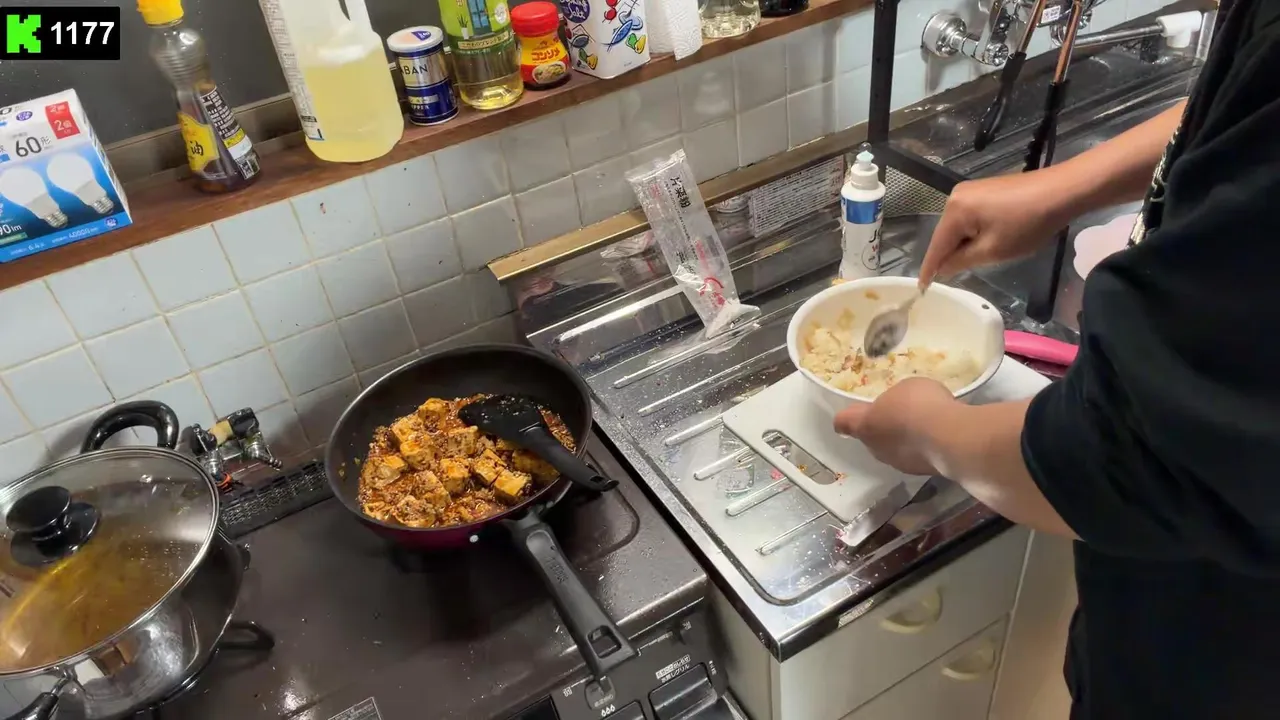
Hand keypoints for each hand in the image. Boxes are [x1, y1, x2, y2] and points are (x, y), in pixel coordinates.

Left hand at [833, 378, 958, 475]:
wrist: (951, 439)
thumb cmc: (920, 405)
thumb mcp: (905, 389)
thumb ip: (895, 400)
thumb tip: (897, 411)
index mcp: (865, 425)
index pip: (843, 423)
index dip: (847, 417)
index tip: (854, 413)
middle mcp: (876, 448)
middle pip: (870, 437)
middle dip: (882, 427)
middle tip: (900, 413)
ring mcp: (898, 464)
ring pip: (893, 450)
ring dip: (904, 440)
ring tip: (925, 425)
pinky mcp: (920, 473)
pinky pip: (916, 457)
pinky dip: (923, 449)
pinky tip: (939, 437)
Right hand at [919, 169, 1074, 285]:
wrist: (1062, 191)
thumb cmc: (1027, 224)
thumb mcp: (993, 250)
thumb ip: (961, 261)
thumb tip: (942, 268)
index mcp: (954, 210)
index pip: (936, 246)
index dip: (929, 269)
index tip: (921, 289)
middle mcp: (956, 196)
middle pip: (946, 235)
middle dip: (949, 255)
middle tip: (954, 278)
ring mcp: (971, 190)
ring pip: (959, 227)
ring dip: (964, 244)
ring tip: (976, 261)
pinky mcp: (985, 189)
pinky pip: (970, 217)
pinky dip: (974, 232)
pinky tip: (985, 242)